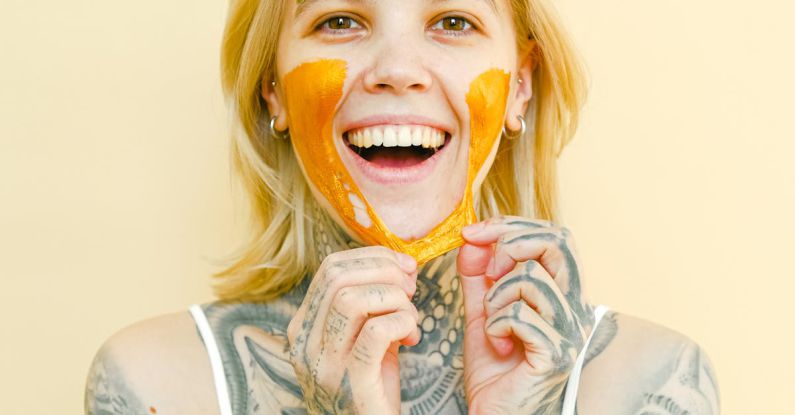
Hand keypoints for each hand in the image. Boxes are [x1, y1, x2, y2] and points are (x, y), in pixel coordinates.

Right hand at [287, 246, 420, 413]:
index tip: (405, 266)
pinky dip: (402, 322)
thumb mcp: (363, 339)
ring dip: (394, 299)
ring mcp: (325, 364)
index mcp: (305, 325)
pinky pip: (376, 332)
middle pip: (340, 277)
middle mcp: (306, 342)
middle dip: (385, 272)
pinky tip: (412, 337)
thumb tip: (403, 266)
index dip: (374, 258)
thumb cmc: (371, 388)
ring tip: (410, 318)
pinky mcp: (351, 385)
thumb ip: (375, 304)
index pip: (331, 268)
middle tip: (411, 289)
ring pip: (353, 299)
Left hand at [456, 216, 594, 413]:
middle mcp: (575, 308)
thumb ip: (479, 276)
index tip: (472, 233)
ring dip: (495, 297)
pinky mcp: (556, 354)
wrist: (495, 414)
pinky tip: (497, 345)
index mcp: (562, 293)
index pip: (554, 236)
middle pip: (558, 243)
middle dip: (510, 244)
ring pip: (531, 279)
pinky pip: (521, 315)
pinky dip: (496, 326)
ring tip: (492, 323)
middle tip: (488, 271)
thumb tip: (472, 239)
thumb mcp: (483, 312)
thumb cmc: (495, 370)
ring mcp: (570, 331)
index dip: (511, 225)